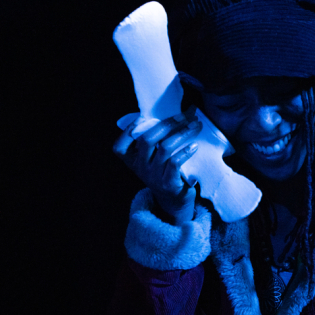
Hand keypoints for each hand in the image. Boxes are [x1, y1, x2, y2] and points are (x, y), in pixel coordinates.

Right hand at [113, 108, 201, 224]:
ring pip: (165, 148)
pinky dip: (186, 151)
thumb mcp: (153, 158)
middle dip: (167, 124)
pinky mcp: (168, 184)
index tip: (142, 117)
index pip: (119, 147)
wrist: (174, 201)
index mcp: (132, 160)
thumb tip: (168, 113)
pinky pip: (176, 163)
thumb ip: (154, 141)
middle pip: (147, 140)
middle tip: (184, 115)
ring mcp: (154, 177)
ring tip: (196, 125)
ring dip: (182, 133)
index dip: (128, 131)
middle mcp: (140, 168)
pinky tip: (195, 145)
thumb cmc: (165, 171)